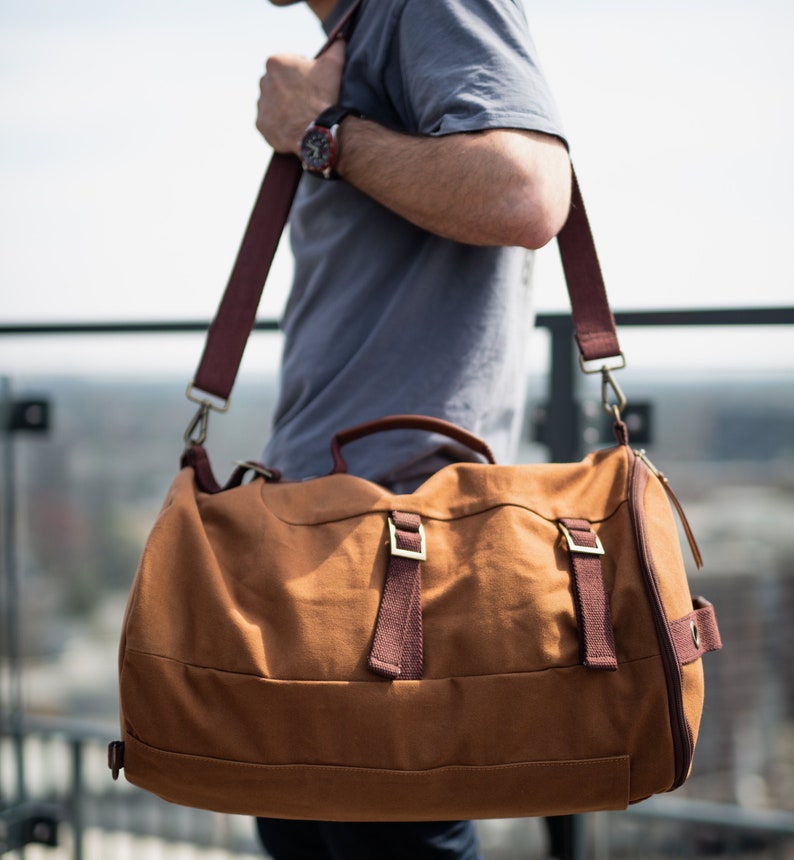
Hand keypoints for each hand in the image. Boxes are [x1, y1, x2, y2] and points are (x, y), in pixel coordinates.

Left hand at [256, 39, 345, 154]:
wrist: (318, 131)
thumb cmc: (325, 96)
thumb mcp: (334, 65)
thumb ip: (336, 47)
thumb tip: (340, 39)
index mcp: (276, 62)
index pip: (290, 64)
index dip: (304, 73)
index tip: (313, 84)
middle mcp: (263, 81)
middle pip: (278, 83)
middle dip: (290, 89)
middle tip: (308, 100)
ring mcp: (261, 104)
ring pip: (272, 102)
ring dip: (283, 106)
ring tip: (301, 114)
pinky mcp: (261, 124)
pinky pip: (269, 121)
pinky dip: (279, 123)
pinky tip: (293, 126)